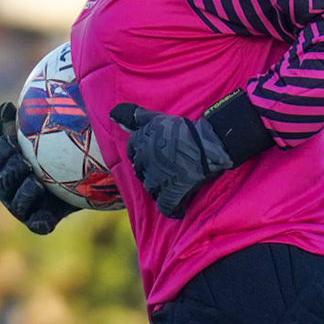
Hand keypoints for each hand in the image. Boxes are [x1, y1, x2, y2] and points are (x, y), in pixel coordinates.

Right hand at [0, 102, 74, 234]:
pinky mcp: (40, 223)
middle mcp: (10, 191)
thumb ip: (20, 125)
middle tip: (25, 162)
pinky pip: (38, 225)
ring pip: (17, 204)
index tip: (12, 142)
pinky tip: (49, 216)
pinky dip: (40, 221)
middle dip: (12, 172)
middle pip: (4, 182)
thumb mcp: (38, 140)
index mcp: (5, 170)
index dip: (3, 152)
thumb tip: (6, 106)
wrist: (82, 182)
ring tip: (37, 183)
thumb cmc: (55, 156)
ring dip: (25, 193)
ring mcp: (23, 209)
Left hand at [110, 91, 271, 219]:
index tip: (160, 156)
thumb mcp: (157, 118)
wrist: (210, 144)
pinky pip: (166, 207)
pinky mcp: (171, 194)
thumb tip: (112, 115)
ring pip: (153, 190)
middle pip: (142, 174)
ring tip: (177, 184)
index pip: (133, 154)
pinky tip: (180, 205)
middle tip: (172, 170)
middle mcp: (145, 162)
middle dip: (153, 174)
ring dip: (163, 190)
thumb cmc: (186, 130)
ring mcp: (157, 179)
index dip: (146, 157)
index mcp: (140, 143)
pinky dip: (174, 208)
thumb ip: (134, 117)